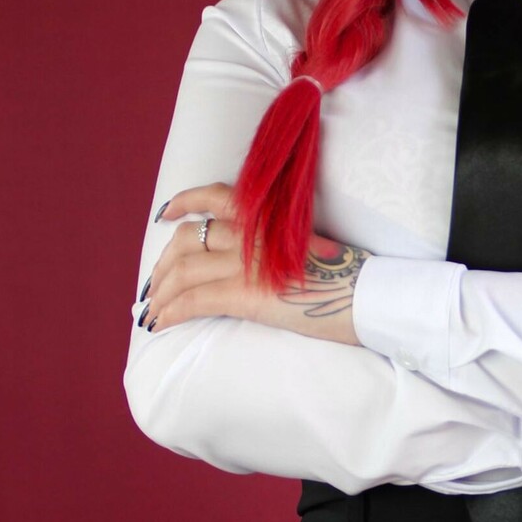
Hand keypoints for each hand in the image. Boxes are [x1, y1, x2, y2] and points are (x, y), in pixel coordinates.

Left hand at [138, 183, 366, 344]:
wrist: (369, 298)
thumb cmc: (347, 279)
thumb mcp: (308, 246)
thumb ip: (275, 245)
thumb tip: (252, 263)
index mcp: (267, 218)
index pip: (216, 197)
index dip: (184, 203)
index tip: (165, 214)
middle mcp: (252, 234)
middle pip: (189, 238)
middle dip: (163, 264)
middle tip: (154, 285)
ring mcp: (247, 263)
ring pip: (184, 270)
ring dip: (161, 291)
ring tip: (152, 310)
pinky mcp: (247, 293)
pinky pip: (194, 300)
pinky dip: (171, 311)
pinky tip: (160, 323)